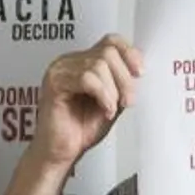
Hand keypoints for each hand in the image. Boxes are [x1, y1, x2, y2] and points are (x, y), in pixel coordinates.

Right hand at [31, 34, 142, 169]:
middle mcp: (69, 62)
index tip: (140, 72)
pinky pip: (87, 78)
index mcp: (82, 62)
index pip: (110, 41)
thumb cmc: (81, 130)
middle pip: (108, 52)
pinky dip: (102, 95)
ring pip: (98, 65)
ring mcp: (60, 70)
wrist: (62, 153)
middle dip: (124, 78)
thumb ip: (121, 83)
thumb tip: (140, 71)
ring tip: (111, 108)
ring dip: (113, 90)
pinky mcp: (55, 83)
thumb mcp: (112, 101)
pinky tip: (104, 110)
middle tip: (128, 101)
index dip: (129, 52)